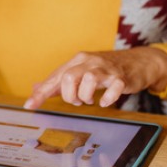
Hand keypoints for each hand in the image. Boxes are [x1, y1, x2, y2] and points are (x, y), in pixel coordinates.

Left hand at [23, 47, 166, 109]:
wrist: (136, 62)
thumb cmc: (104, 69)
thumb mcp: (80, 72)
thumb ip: (58, 82)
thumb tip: (36, 90)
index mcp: (77, 61)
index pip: (55, 77)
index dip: (42, 93)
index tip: (29, 106)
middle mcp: (89, 61)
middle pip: (69, 78)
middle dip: (70, 96)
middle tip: (77, 101)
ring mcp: (106, 69)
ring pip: (88, 80)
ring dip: (85, 96)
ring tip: (89, 99)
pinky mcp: (121, 78)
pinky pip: (113, 88)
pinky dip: (107, 99)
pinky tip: (105, 101)